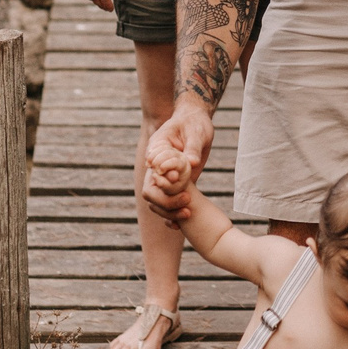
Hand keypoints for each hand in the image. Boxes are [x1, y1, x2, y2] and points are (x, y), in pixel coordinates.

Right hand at [141, 102, 214, 218]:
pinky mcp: (176, 185)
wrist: (197, 123)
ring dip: (169, 212)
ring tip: (188, 213)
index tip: (179, 180)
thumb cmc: (194, 123)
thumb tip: (192, 162)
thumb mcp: (196, 132)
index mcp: (156, 151)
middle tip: (187, 202)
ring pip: (156, 202)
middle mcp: (156, 167)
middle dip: (165, 202)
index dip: (162, 182)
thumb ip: (192, 147)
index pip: (151, 172)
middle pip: (150, 192)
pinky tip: (180, 225)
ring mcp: (165, 178)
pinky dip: (171, 216)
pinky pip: (167, 204)